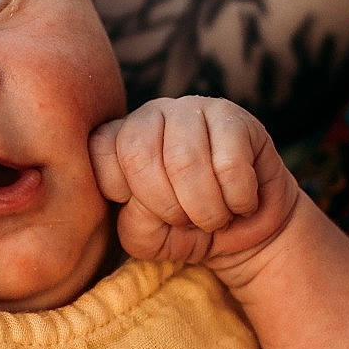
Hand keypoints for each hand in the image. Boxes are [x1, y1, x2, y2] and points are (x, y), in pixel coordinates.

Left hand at [89, 95, 298, 271]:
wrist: (248, 230)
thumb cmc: (190, 231)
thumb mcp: (152, 239)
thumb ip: (133, 222)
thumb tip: (140, 201)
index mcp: (118, 140)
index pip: (99, 154)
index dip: (124, 195)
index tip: (150, 214)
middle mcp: (149, 116)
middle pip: (137, 154)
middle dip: (166, 206)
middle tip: (189, 222)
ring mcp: (190, 109)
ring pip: (183, 160)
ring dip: (205, 208)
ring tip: (216, 218)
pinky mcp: (233, 117)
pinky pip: (229, 164)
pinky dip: (237, 199)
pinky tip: (242, 202)